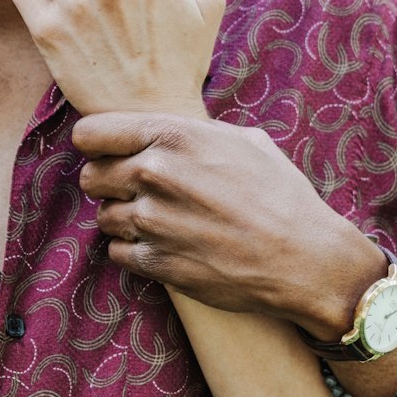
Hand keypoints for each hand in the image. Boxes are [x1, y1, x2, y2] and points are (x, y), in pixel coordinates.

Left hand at [73, 110, 380, 331]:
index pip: (90, 132)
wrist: (305, 258)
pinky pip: (117, 252)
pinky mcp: (156, 264)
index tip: (110, 152)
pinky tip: (166, 246)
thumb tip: (165, 132)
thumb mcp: (241, 141)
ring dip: (124, 218)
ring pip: (103, 216)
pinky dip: (135, 251)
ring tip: (162, 221)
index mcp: (171, 135)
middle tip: (139, 190)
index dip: (98, 143)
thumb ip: (191, 133)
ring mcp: (152, 221)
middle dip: (109, 182)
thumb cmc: (280, 194)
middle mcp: (153, 174)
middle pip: (90, 176)